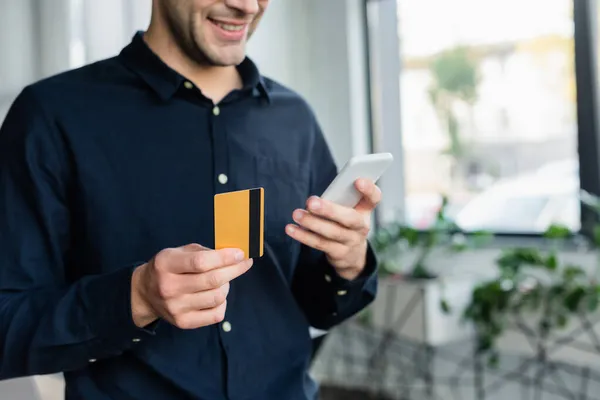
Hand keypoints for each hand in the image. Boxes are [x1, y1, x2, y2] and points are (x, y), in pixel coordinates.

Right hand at [130, 244, 252, 328]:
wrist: (145, 293)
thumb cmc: (168, 268)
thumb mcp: (178, 252)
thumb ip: (203, 252)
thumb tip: (233, 255)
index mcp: (166, 264)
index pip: (200, 262)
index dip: (224, 258)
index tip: (240, 253)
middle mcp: (169, 287)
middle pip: (212, 280)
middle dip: (234, 269)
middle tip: (244, 263)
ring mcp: (176, 308)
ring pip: (217, 297)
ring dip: (227, 286)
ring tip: (224, 280)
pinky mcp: (183, 322)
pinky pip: (216, 315)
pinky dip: (222, 303)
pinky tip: (217, 295)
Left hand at [286, 178, 381, 279]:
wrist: (352, 255)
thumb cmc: (344, 223)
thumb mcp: (348, 210)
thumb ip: (339, 201)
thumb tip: (316, 200)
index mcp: (365, 210)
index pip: (374, 198)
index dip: (368, 189)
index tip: (357, 180)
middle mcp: (362, 227)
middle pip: (349, 218)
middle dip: (329, 210)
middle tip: (311, 201)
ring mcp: (351, 242)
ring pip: (332, 232)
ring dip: (312, 223)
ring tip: (296, 214)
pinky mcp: (338, 253)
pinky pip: (320, 244)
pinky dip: (304, 236)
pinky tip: (291, 228)